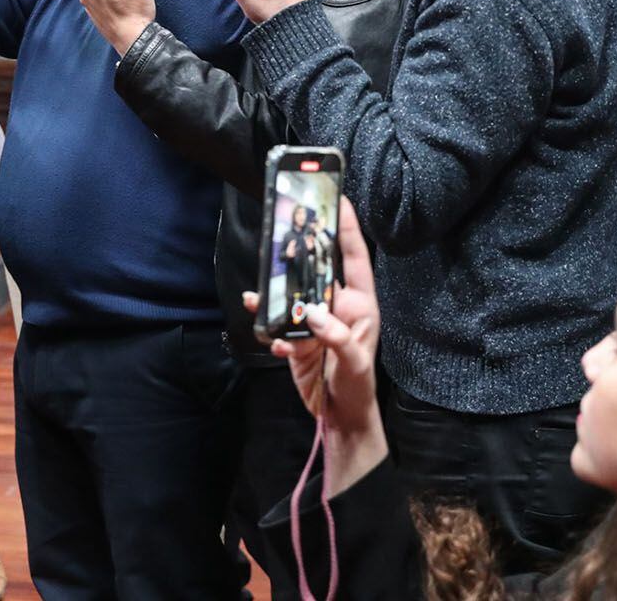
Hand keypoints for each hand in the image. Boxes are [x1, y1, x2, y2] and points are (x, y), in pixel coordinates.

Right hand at [241, 197, 384, 494]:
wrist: (339, 418)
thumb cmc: (357, 386)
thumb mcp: (354, 363)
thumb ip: (336, 337)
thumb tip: (312, 311)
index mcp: (359, 303)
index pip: (353, 257)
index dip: (346, 227)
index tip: (338, 197)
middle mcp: (335, 305)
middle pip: (315, 268)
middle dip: (299, 251)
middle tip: (282, 228)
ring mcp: (312, 321)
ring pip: (290, 294)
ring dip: (273, 292)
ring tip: (257, 290)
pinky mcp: (294, 340)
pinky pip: (276, 324)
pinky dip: (267, 326)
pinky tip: (267, 333)